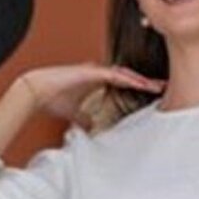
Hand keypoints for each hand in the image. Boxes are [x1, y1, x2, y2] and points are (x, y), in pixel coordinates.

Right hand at [18, 61, 165, 124]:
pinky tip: (138, 82)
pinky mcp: (91, 71)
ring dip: (140, 80)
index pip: (122, 82)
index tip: (152, 92)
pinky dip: (127, 78)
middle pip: (127, 76)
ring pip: (123, 74)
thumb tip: (90, 127)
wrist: (37, 90)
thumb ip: (83, 119)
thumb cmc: (52, 98)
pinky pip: (113, 74)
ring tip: (155, 86)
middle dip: (144, 81)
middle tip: (162, 87)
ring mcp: (95, 70)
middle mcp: (98, 72)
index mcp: (96, 80)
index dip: (137, 86)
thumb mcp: (74, 113)